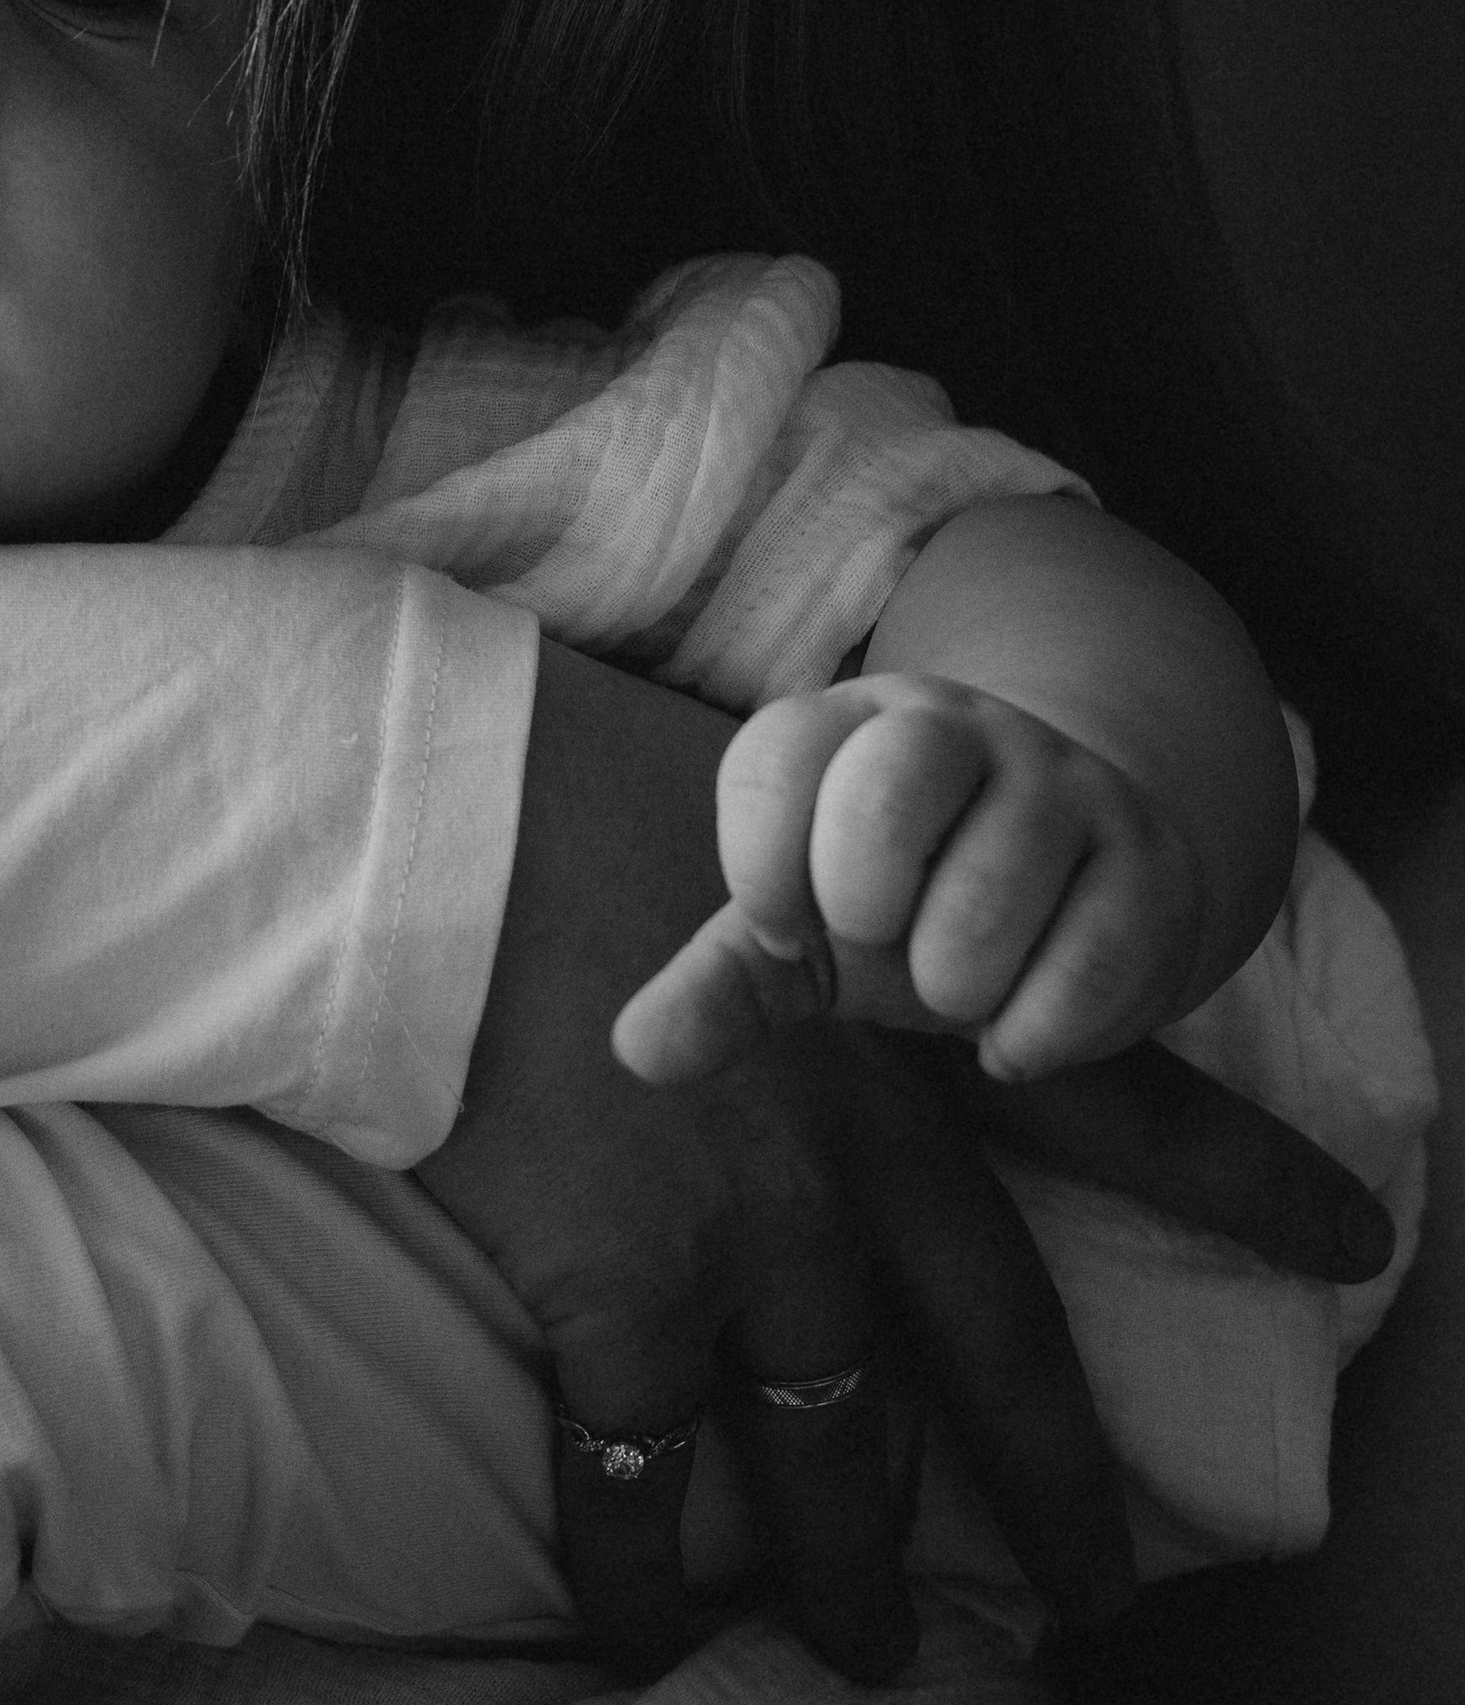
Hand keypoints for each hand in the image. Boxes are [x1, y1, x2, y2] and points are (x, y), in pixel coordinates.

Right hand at [416, 643, 1393, 1688]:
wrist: (441, 820)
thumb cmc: (568, 779)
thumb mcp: (746, 819)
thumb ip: (807, 913)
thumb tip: (804, 933)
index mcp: (906, 1007)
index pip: (1122, 1097)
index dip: (1247, 1176)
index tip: (1354, 1236)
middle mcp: (863, 1137)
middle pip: (996, 1347)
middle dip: (1055, 1484)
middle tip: (1102, 1590)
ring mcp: (749, 1222)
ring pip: (836, 1445)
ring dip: (850, 1566)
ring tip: (870, 1652)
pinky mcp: (622, 1281)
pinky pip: (639, 1472)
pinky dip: (634, 1566)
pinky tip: (634, 1632)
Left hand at [614, 672, 1206, 1089]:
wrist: (1082, 884)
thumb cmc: (914, 904)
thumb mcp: (807, 935)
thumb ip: (722, 984)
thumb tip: (633, 1053)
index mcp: (849, 725)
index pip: (776, 754)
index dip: (761, 863)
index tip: (781, 926)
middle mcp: (956, 729)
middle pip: (896, 775)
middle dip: (864, 888)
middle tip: (873, 939)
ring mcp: (1060, 785)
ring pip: (999, 877)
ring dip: (958, 978)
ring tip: (955, 991)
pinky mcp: (1145, 860)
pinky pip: (1092, 955)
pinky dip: (1037, 1029)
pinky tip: (1016, 1037)